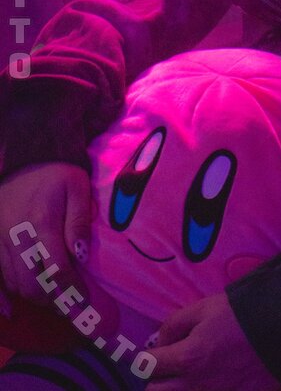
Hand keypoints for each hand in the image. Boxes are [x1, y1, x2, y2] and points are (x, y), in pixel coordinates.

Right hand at [0, 162, 90, 306]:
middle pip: (32, 285)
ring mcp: (0, 241)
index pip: (56, 269)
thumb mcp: (77, 187)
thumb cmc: (57, 174)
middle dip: (54, 301)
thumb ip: (79, 220)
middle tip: (73, 306)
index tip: (84, 301)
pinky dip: (9, 295)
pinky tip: (16, 308)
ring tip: (58, 298)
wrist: (24, 161)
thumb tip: (81, 255)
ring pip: (15, 285)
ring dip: (37, 298)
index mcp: (41, 222)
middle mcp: (16, 236)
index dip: (70, 291)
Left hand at [148, 293, 280, 390]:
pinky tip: (208, 384)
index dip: (147, 357)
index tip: (156, 354)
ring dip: (176, 388)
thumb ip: (174, 323)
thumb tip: (159, 342)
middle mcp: (196, 387)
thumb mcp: (205, 307)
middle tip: (169, 369)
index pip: (147, 366)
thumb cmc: (242, 315)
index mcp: (188, 358)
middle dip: (158, 379)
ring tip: (187, 378)